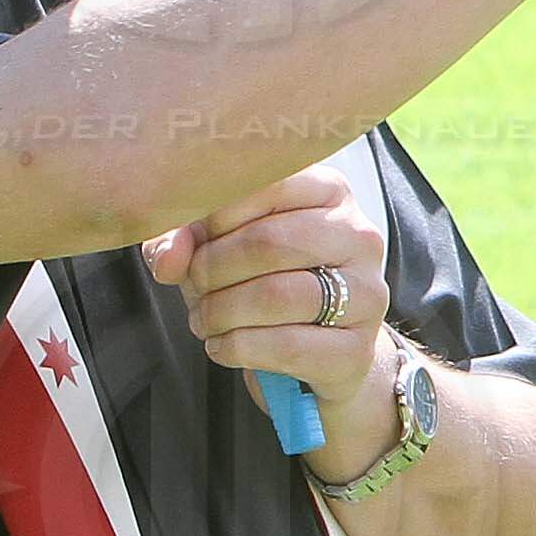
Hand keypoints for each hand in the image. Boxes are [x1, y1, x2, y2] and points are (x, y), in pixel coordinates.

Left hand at [139, 168, 393, 445]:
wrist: (318, 351)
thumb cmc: (263, 280)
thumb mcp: (218, 247)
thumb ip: (184, 237)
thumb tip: (167, 258)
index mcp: (328, 191)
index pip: (266, 185)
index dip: (214, 215)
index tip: (192, 240)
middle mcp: (359, 235)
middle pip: (269, 242)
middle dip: (212, 268)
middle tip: (192, 286)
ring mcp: (368, 294)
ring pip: (279, 295)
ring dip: (221, 311)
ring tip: (203, 319)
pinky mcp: (358, 349)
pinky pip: (287, 346)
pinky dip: (238, 347)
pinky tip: (222, 345)